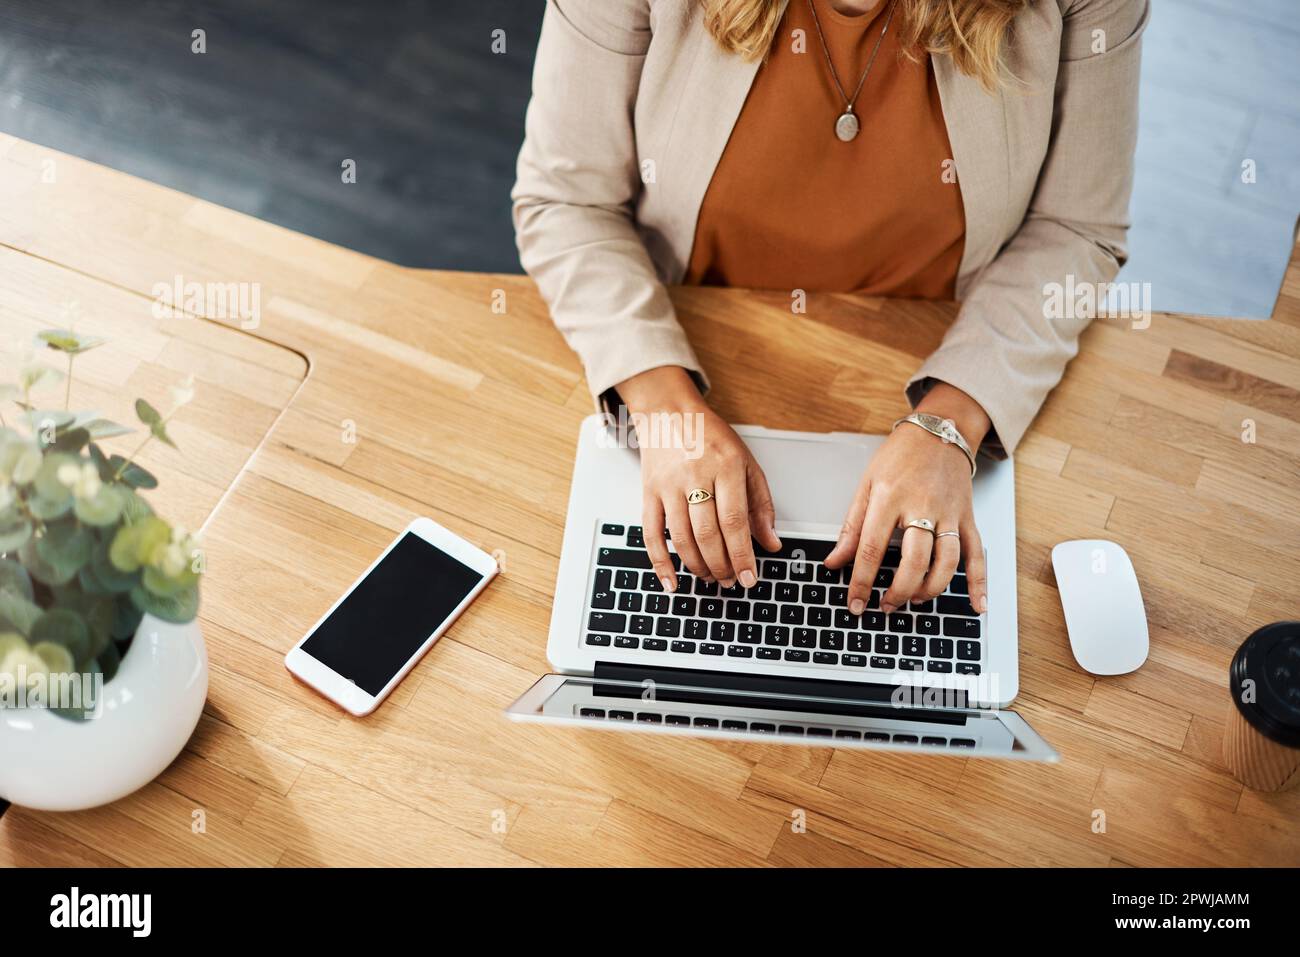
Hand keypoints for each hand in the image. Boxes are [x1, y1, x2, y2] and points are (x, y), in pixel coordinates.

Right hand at [617, 367, 781, 590]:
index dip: (742, 555)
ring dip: (698, 566)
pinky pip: (651, 533)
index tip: (750, 578)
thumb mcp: (747, 464)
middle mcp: (695, 476)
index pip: (734, 521)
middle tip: (731, 581)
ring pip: (682, 537)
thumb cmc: (711, 438)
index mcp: (726, 467)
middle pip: (707, 534)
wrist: (668, 413)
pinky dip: (660, 562)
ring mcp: (669, 486)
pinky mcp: (648, 492)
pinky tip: (671, 581)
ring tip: (710, 578)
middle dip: (721, 566)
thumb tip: (771, 543)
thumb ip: (761, 505)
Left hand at [824, 383, 990, 615]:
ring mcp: (948, 513)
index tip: (855, 603)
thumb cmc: (899, 457)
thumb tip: (834, 561)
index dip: (860, 581)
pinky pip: (976, 553)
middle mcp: (921, 507)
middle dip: (898, 591)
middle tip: (886, 606)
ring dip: (930, 589)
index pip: (871, 549)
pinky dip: (978, 582)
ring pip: (946, 562)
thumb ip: (851, 527)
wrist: (938, 431)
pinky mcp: (967, 517)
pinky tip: (976, 605)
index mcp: (889, 498)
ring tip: (914, 600)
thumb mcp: (866, 485)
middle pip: (914, 561)